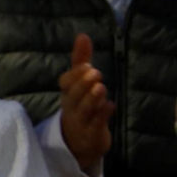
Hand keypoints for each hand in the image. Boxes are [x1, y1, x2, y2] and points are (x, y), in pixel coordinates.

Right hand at [59, 33, 112, 173]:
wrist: (78, 142)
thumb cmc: (80, 106)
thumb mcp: (79, 83)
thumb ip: (80, 59)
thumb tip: (83, 35)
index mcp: (68, 93)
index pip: (65, 83)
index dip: (75, 75)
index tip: (87, 64)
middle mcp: (72, 106)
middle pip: (73, 95)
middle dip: (83, 84)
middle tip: (96, 73)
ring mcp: (81, 120)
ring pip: (83, 109)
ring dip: (92, 98)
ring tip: (102, 87)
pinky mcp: (91, 133)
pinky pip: (95, 125)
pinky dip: (103, 115)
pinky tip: (111, 106)